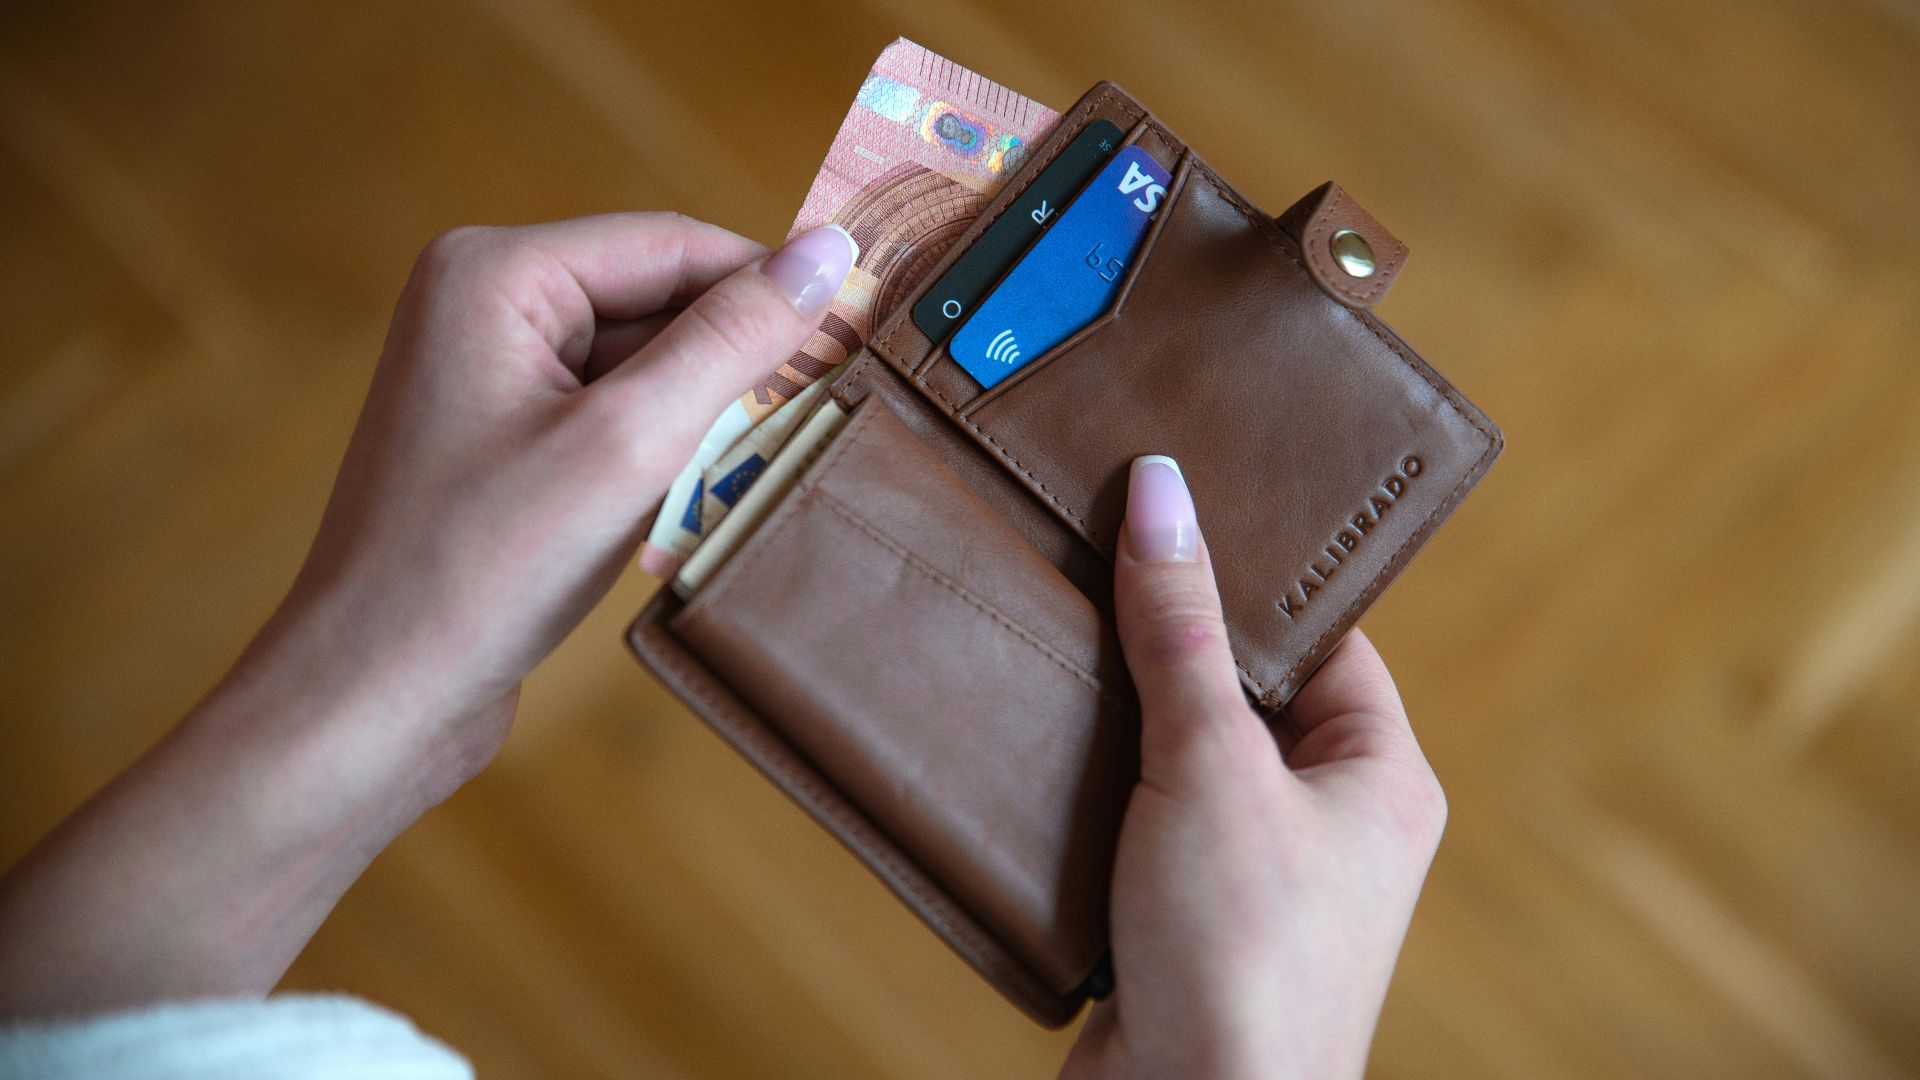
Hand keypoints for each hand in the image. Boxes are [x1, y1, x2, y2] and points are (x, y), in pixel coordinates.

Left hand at [0, 213, 856, 1015]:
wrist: (371, 697)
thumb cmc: (479, 569)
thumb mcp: (628, 444)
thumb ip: (731, 341)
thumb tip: (828, 253)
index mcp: (495, 271)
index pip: (673, 244)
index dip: (769, 286)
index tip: (858, 332)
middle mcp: (483, 303)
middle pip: (657, 299)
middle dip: (732, 359)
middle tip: (812, 415)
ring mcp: (487, 374)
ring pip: (641, 363)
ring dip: (701, 414)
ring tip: (744, 470)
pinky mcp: (500, 441)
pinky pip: (610, 414)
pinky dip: (661, 452)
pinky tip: (685, 503)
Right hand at [1061, 457, 1446, 1079]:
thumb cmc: (1242, 956)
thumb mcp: (1211, 764)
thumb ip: (1180, 630)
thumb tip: (1162, 492)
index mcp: (1380, 776)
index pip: (1321, 640)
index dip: (1249, 576)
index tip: (1176, 512)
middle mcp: (1329, 826)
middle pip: (1241, 695)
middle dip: (1164, 643)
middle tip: (1092, 560)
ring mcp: (1255, 879)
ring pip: (1178, 761)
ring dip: (1116, 719)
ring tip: (1050, 638)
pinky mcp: (1182, 923)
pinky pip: (1135, 826)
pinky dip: (1088, 793)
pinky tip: (1034, 745)